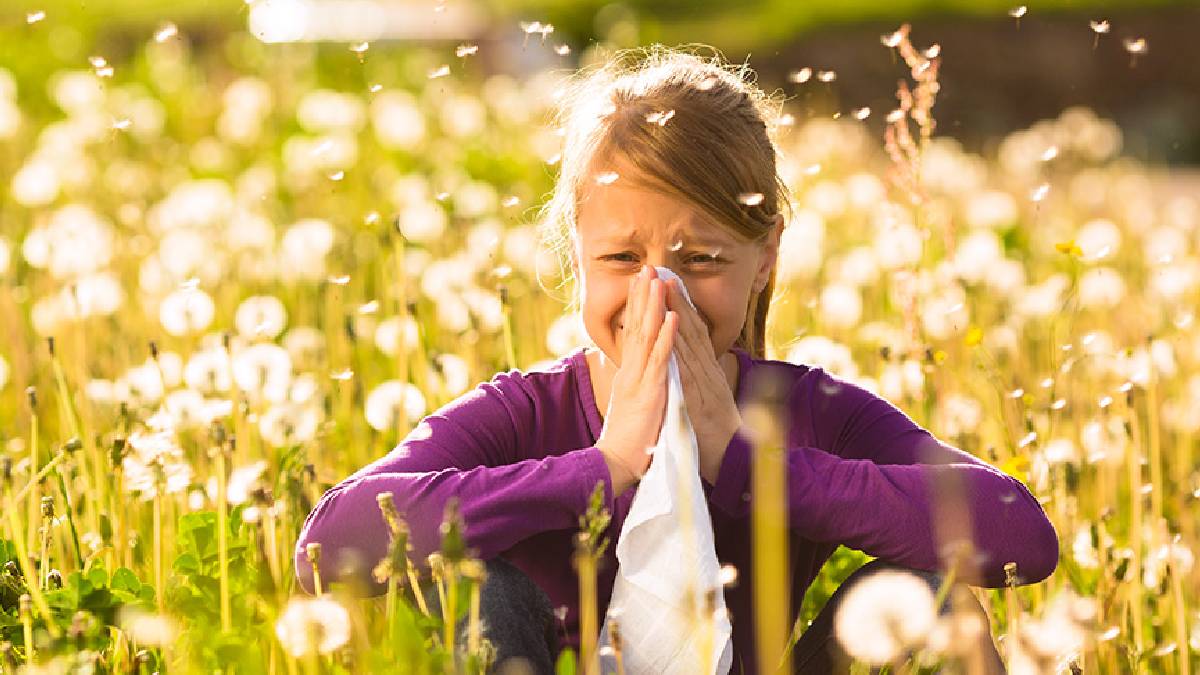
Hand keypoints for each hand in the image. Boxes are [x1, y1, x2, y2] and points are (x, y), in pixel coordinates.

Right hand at [596, 265, 678, 495]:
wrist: (616, 463)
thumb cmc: (628, 439)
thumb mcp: (631, 404)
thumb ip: (635, 384)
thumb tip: (637, 371)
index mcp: (628, 373)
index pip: (632, 332)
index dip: (638, 306)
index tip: (642, 282)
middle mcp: (631, 371)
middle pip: (636, 326)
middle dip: (642, 296)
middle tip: (646, 268)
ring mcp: (639, 379)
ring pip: (647, 336)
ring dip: (653, 306)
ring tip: (658, 280)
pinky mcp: (650, 392)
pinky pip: (661, 360)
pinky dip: (667, 337)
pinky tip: (673, 317)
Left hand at [663, 277, 741, 484]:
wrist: (732, 460)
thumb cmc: (716, 434)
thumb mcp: (707, 400)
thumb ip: (699, 380)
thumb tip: (691, 365)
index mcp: (707, 371)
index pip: (692, 332)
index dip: (680, 306)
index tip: (667, 282)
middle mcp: (707, 371)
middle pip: (690, 328)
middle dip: (676, 299)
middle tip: (662, 271)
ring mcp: (704, 383)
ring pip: (689, 342)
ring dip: (676, 313)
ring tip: (664, 287)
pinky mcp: (698, 398)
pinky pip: (687, 370)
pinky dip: (679, 348)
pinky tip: (671, 329)